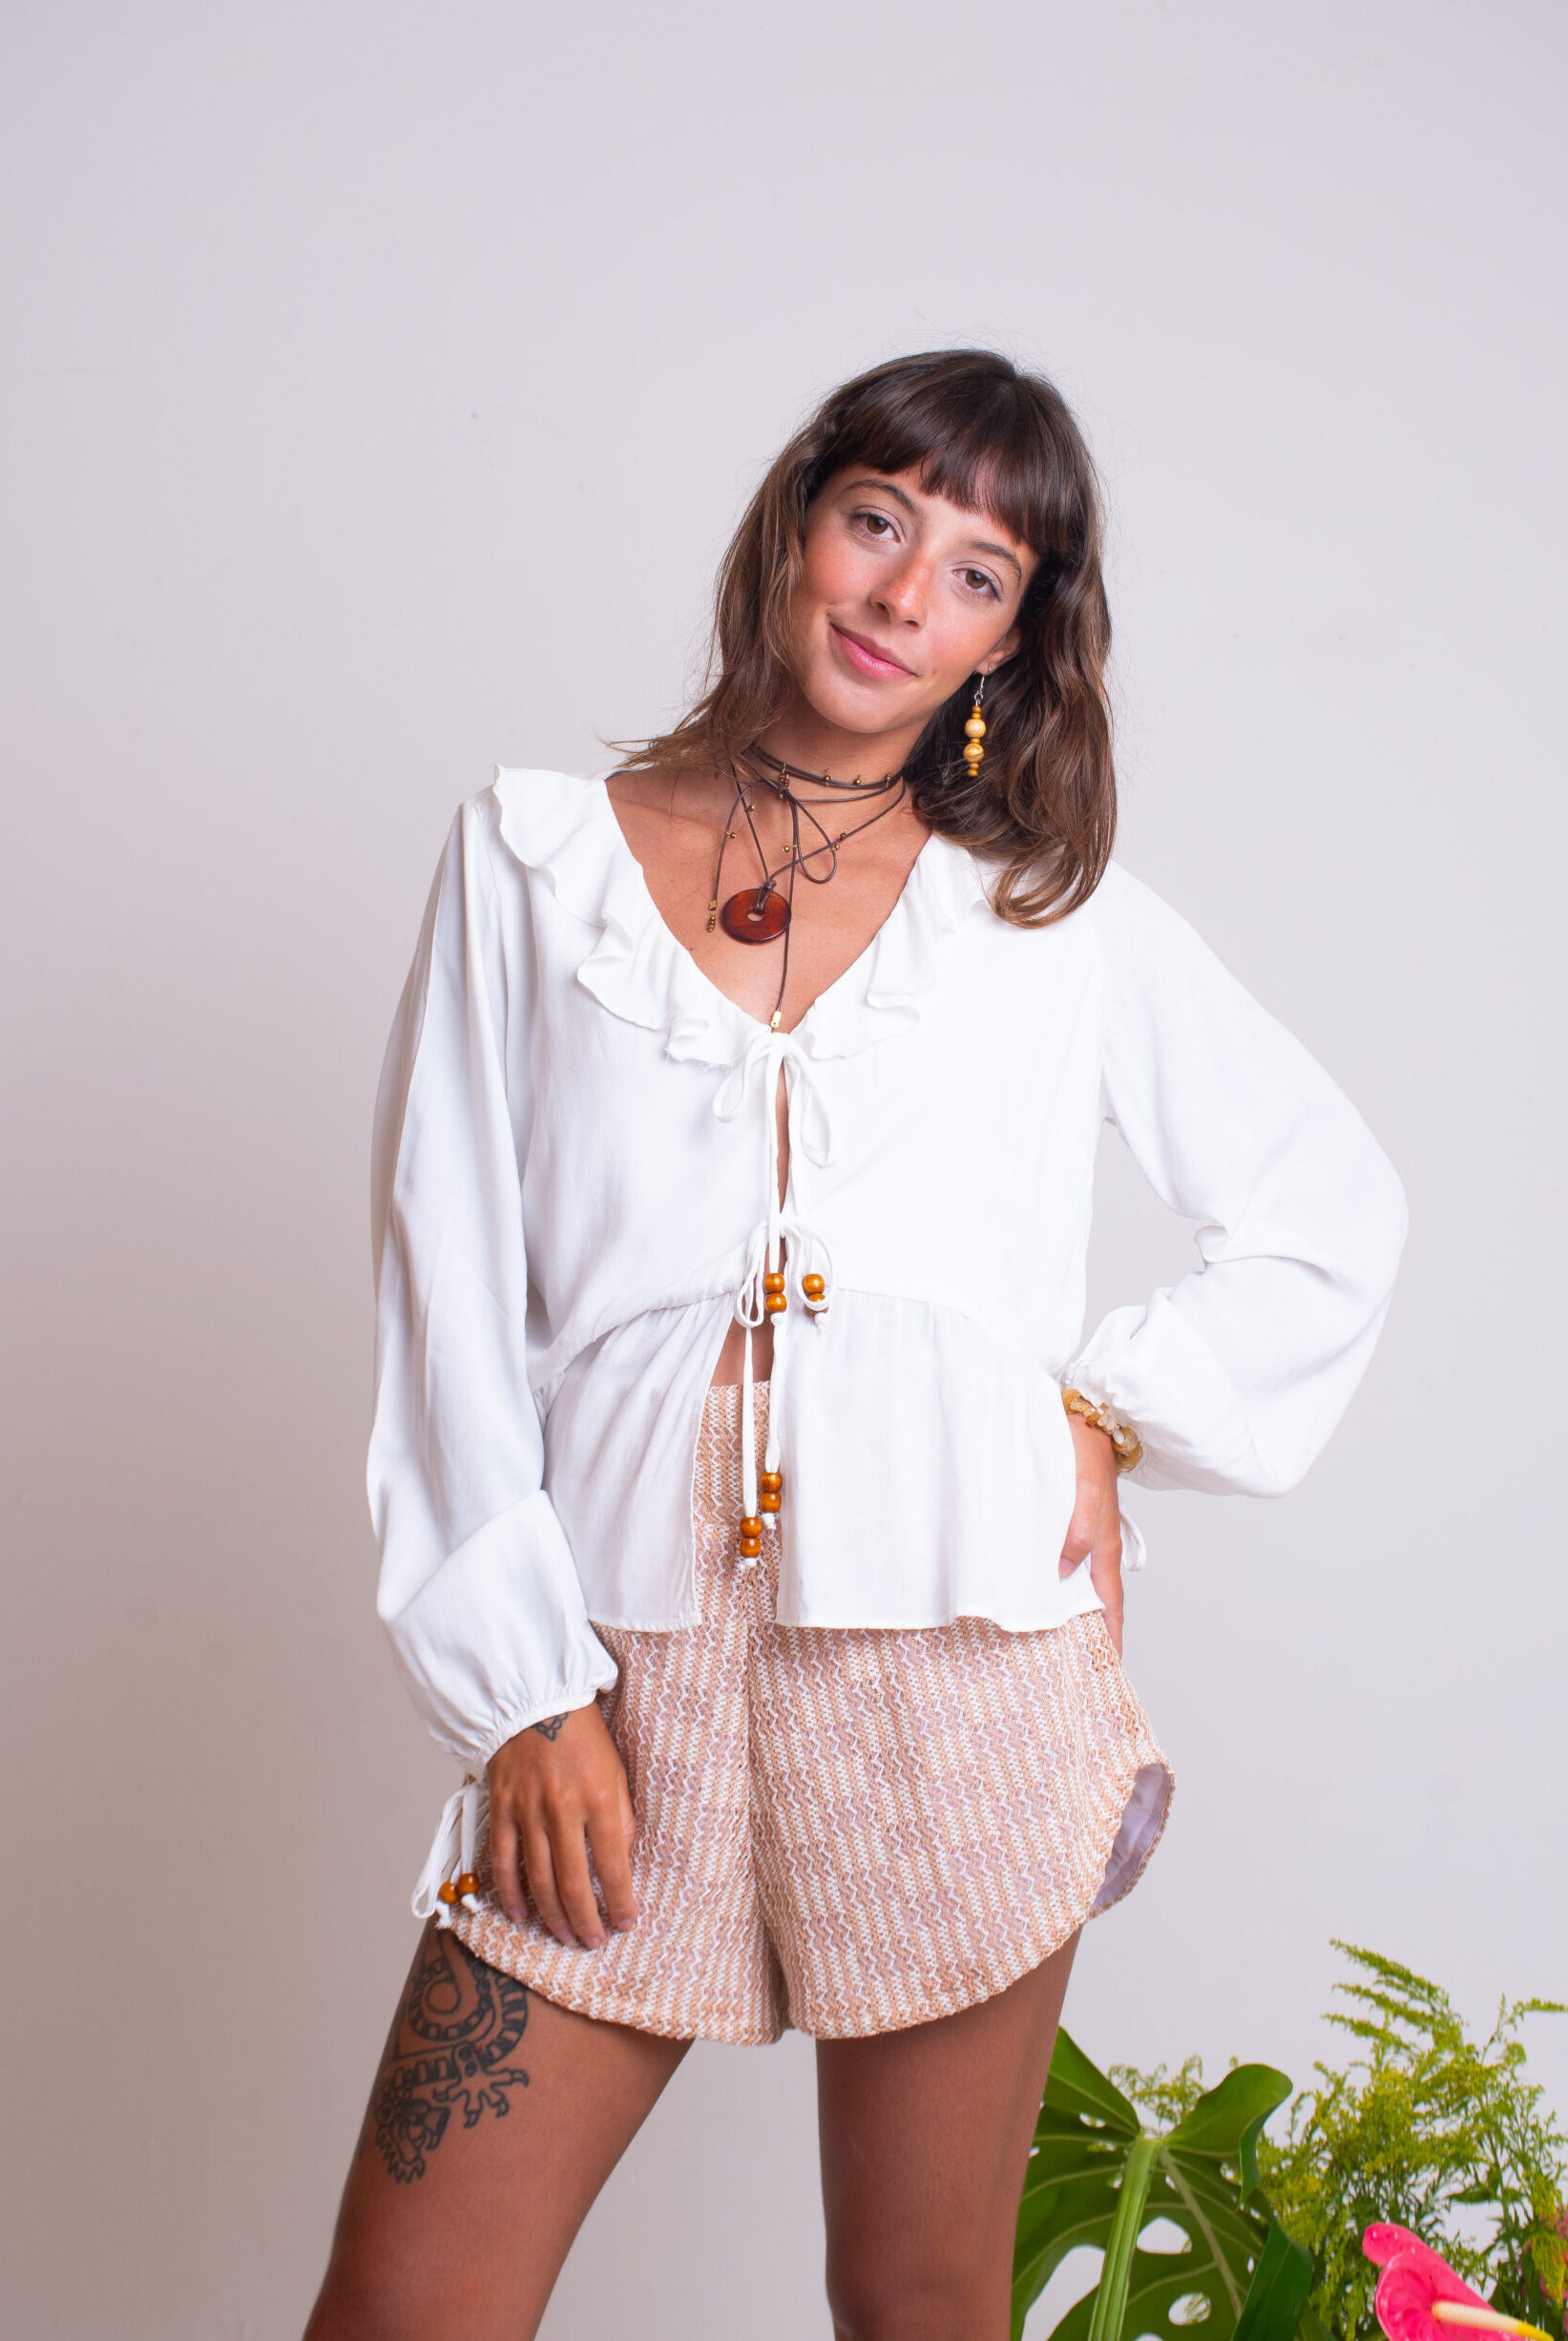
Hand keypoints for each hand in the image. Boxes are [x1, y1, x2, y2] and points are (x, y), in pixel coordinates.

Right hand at [486, 1702, 636, 1949]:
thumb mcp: (617, 1770)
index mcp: (599, 1798)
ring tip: (565, 1936)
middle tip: (593, 1942)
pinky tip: (520, 1913)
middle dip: (586, 1920)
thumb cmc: (583, 1734)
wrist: (535, 1699)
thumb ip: (621, 1817)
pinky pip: (504, 1860)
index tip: (627, 1923)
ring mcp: (528, 1811)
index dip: (621, 1901)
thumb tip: (621, 1861)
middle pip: (574, 1882)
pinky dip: (510, 1892)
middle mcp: (563, 1809)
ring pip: (539, 1879)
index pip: (614, 1865)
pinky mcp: (502, 1808)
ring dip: (553, 1915)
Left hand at [1058, 1414, 1124, 1655]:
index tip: (1107, 1670)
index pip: (1110, 1605)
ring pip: (1079, 1583)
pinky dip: (1056, 1583)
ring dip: (1070, 1609)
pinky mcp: (1067, 1522)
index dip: (1110, 1638)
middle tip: (1075, 1666)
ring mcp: (1083, 1536)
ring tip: (1053, 1639)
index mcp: (1105, 1547)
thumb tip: (1063, 1573)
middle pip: (1096, 1600)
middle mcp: (1097, 1547)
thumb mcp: (1084, 1495)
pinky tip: (1037, 1590)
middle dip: (1089, 1633)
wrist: (1084, 1418)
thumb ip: (1076, 1534)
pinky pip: (1065, 1563)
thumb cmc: (1084, 1454)